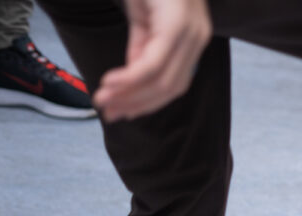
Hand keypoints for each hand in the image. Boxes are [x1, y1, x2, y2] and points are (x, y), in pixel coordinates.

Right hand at [93, 0, 212, 121]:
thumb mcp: (144, 17)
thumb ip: (142, 46)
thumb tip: (133, 76)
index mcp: (194, 39)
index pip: (175, 84)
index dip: (148, 103)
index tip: (121, 112)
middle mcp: (198, 39)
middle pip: (170, 88)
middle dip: (137, 104)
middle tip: (106, 111)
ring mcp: (190, 33)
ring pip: (163, 80)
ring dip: (130, 95)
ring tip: (103, 100)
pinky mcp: (177, 27)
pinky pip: (154, 63)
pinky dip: (132, 78)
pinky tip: (111, 83)